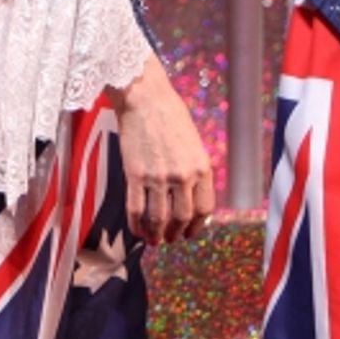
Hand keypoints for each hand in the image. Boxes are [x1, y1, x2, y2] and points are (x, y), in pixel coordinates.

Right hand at [110, 55, 214, 244]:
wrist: (146, 98)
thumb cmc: (172, 115)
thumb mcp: (194, 143)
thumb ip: (195, 169)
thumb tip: (192, 197)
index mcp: (202, 166)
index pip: (204, 208)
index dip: (197, 226)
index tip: (190, 232)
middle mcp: (183, 175)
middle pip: (182, 218)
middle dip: (176, 234)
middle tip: (171, 238)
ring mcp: (158, 177)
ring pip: (159, 219)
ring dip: (157, 235)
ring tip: (155, 240)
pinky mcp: (135, 175)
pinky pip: (136, 210)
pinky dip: (136, 225)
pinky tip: (137, 230)